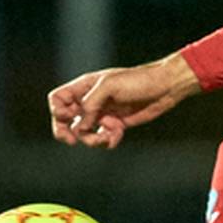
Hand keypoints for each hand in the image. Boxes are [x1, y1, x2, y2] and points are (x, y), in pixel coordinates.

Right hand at [45, 56, 197, 148]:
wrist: (164, 88)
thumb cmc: (138, 81)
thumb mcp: (110, 86)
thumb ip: (90, 104)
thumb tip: (81, 125)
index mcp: (85, 87)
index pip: (58, 99)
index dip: (57, 110)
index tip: (70, 116)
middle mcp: (90, 101)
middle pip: (64, 120)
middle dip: (64, 132)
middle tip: (71, 141)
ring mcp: (102, 114)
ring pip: (84, 133)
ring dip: (92, 139)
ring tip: (107, 136)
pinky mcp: (115, 125)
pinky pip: (102, 139)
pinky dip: (107, 141)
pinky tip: (118, 135)